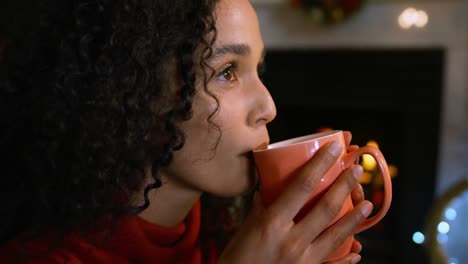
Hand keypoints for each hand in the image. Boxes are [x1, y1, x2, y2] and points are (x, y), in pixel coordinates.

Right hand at [218, 139, 372, 263]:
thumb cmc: (237, 257)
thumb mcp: (246, 227)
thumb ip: (261, 207)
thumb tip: (270, 189)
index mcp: (272, 223)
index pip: (301, 186)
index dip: (320, 164)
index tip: (334, 147)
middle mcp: (291, 240)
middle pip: (326, 208)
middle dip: (345, 186)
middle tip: (357, 170)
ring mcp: (303, 260)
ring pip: (337, 235)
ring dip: (355, 218)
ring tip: (368, 203)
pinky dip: (347, 258)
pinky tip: (357, 250)